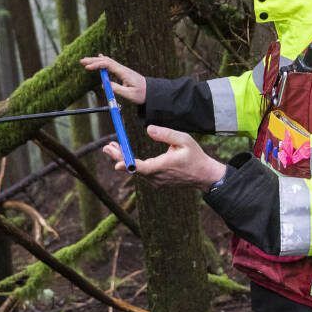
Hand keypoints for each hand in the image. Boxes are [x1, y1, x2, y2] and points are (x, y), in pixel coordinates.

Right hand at [81, 53, 146, 104]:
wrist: (152, 92)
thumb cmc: (141, 94)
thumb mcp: (129, 94)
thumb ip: (117, 89)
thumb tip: (104, 84)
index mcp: (124, 73)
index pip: (108, 65)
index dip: (97, 65)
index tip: (87, 68)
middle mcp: (122, 69)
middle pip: (106, 61)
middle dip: (93, 60)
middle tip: (82, 61)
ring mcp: (123, 70)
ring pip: (108, 62)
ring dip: (96, 61)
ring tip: (86, 61)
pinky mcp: (123, 73)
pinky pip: (111, 64)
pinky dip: (103, 61)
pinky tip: (99, 58)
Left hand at [102, 125, 226, 189]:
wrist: (204, 175)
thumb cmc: (195, 156)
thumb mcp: (184, 140)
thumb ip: (166, 134)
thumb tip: (149, 129)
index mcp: (163, 166)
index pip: (142, 167)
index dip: (128, 165)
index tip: (116, 163)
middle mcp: (157, 177)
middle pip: (134, 169)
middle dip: (119, 157)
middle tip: (107, 147)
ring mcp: (157, 182)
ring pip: (136, 171)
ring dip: (124, 159)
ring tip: (112, 147)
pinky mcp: (157, 182)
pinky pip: (142, 173)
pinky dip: (132, 164)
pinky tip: (125, 155)